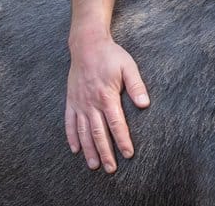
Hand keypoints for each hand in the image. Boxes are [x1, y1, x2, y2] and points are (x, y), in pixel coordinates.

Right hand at [65, 37, 149, 171]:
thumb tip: (144, 104)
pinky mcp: (71, 101)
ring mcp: (79, 103)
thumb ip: (136, 86)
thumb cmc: (110, 55)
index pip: (116, 124)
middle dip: (105, 152)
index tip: (128, 154)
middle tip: (111, 169)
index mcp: (107, 96)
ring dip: (89, 150)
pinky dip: (71, 137)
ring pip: (83, 132)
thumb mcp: (128, 66)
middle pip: (98, 133)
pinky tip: (75, 149)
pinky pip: (69, 122)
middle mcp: (91, 103)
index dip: (122, 140)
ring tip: (94, 165)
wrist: (86, 45)